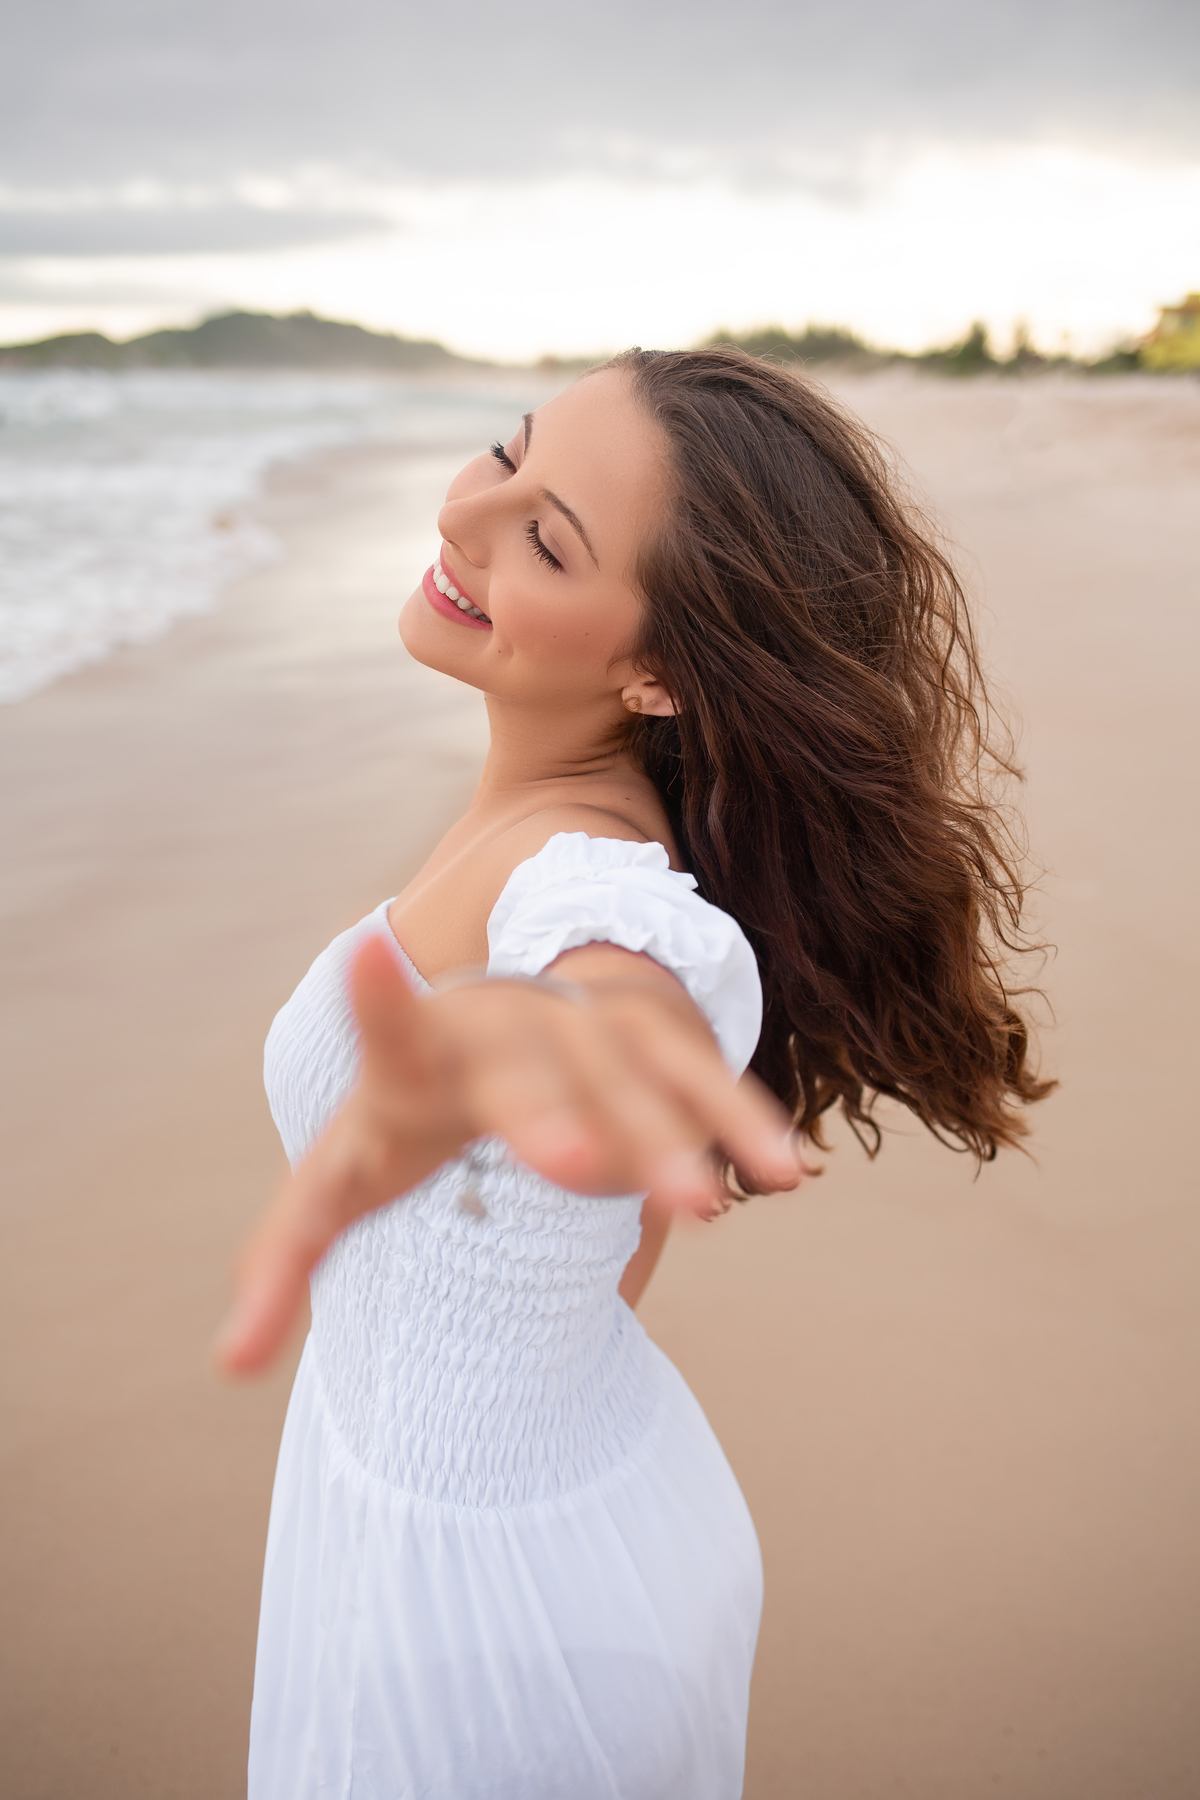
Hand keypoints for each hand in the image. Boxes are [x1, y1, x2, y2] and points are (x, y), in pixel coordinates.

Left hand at [215, 937, 805, 1375]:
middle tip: (575, 1167)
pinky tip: (789, 1176)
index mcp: (418, 1057)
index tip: (365, 957)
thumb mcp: (346, 1164)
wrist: (502, 1002)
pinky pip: (705, 1082)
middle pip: (530, 1072)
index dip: (381, 1002)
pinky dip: (742, 1122)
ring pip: (632, 1076)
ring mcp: (587, 1026)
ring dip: (669, 1137)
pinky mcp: (653, 1038)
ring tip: (706, 1209)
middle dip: (553, 1113)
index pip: (391, 1035)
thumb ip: (287, 1255)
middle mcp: (507, 1028)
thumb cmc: (410, 1103)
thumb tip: (224, 1368)